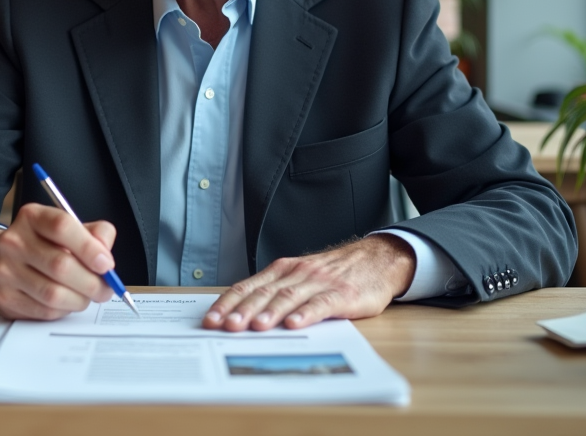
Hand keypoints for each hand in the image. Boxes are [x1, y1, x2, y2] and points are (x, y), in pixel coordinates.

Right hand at [0, 203, 116, 320]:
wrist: (4, 261)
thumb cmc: (45, 245)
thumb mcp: (70, 230)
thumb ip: (95, 234)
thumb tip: (105, 254)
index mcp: (32, 217)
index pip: (62, 226)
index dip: (89, 247)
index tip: (106, 264)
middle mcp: (14, 241)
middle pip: (60, 265)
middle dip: (92, 282)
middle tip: (106, 289)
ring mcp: (5, 271)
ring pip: (54, 293)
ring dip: (80, 299)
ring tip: (87, 296)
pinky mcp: (5, 298)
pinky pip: (44, 310)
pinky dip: (64, 310)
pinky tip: (67, 302)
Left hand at [202, 234, 415, 330]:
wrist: (375, 260)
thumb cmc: (333, 274)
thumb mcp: (300, 277)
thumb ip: (276, 292)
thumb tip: (242, 315)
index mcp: (282, 270)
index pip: (248, 286)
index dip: (228, 303)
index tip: (211, 319)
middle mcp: (296, 274)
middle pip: (264, 293)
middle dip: (242, 310)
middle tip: (226, 326)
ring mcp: (319, 283)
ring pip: (289, 297)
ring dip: (270, 312)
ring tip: (255, 326)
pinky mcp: (341, 295)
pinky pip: (321, 304)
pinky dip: (306, 314)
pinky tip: (295, 324)